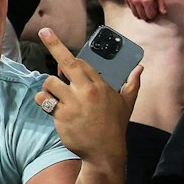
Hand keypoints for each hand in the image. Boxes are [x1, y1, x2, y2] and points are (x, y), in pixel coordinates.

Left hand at [35, 29, 138, 166]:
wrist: (104, 152)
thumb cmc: (115, 126)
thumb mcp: (127, 103)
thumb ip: (132, 83)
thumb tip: (140, 68)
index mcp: (100, 86)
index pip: (81, 62)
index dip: (69, 54)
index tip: (58, 43)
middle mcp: (85, 91)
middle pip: (66, 63)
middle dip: (53, 44)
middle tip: (43, 31)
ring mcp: (72, 103)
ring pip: (49, 83)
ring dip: (49, 86)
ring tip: (54, 93)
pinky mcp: (60, 116)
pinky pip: (45, 101)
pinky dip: (44, 101)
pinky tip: (50, 104)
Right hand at [124, 0, 165, 20]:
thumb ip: (161, 4)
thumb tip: (163, 13)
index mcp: (146, 0)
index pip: (149, 15)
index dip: (153, 14)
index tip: (155, 11)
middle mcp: (137, 1)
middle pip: (142, 16)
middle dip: (147, 15)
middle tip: (150, 11)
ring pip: (135, 13)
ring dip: (140, 13)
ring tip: (144, 9)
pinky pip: (130, 7)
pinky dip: (134, 8)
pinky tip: (139, 3)